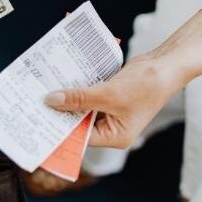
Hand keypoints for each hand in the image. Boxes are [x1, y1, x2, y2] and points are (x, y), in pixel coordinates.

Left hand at [44, 54, 184, 148]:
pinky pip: (86, 94)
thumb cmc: (146, 85)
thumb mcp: (109, 94)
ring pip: (81, 106)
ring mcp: (110, 111)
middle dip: (61, 111)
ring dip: (67, 97)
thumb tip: (51, 101)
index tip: (39, 121)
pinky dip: (76, 87)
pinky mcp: (108, 95)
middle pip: (78, 122)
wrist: (166, 63)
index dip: (60, 130)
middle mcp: (111, 127)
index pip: (81, 138)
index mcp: (115, 136)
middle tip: (35, 103)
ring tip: (43, 91)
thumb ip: (79, 98)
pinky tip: (60, 79)